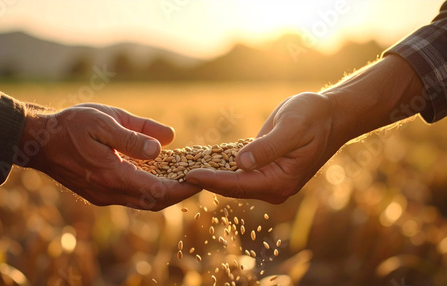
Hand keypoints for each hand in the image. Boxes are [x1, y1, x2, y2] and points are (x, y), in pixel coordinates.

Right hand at [19, 103, 200, 209]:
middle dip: (179, 193)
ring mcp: (103, 196)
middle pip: (154, 202)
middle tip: (200, 180)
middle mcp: (109, 193)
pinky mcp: (100, 193)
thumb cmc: (69, 126)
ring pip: (143, 201)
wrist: (38, 141)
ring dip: (165, 192)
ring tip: (184, 177)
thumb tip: (165, 143)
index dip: (183, 188)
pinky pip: (132, 196)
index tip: (202, 179)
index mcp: (113, 177)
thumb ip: (135, 134)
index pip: (158, 192)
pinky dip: (150, 188)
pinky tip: (158, 174)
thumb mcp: (103, 122)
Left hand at [186, 92, 344, 203]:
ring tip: (181, 169)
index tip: (187, 175)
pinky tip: (201, 161)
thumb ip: (267, 147)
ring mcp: (270, 180)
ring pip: (233, 181)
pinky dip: (221, 167)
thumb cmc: (313, 117)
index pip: (238, 185)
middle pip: (232, 187)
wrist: (331, 115)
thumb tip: (241, 164)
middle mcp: (274, 187)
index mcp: (280, 181)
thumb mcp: (291, 127)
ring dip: (210, 175)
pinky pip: (239, 172)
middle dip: (205, 181)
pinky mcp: (266, 170)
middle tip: (175, 176)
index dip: (211, 180)